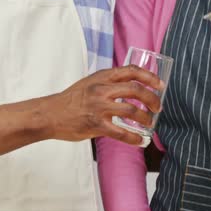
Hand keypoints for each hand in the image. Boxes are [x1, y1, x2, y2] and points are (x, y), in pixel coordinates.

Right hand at [45, 65, 162, 145]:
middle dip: (152, 99)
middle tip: (158, 107)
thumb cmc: (71, 99)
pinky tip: (140, 140)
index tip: (160, 85)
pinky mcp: (96, 125)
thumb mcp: (90, 82)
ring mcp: (99, 107)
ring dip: (146, 118)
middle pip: (136, 90)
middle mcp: (102, 89)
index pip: (131, 71)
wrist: (50, 113)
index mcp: (102, 77)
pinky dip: (134, 138)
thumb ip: (108, 82)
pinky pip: (121, 133)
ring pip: (132, 111)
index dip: (149, 77)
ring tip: (149, 123)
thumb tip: (130, 87)